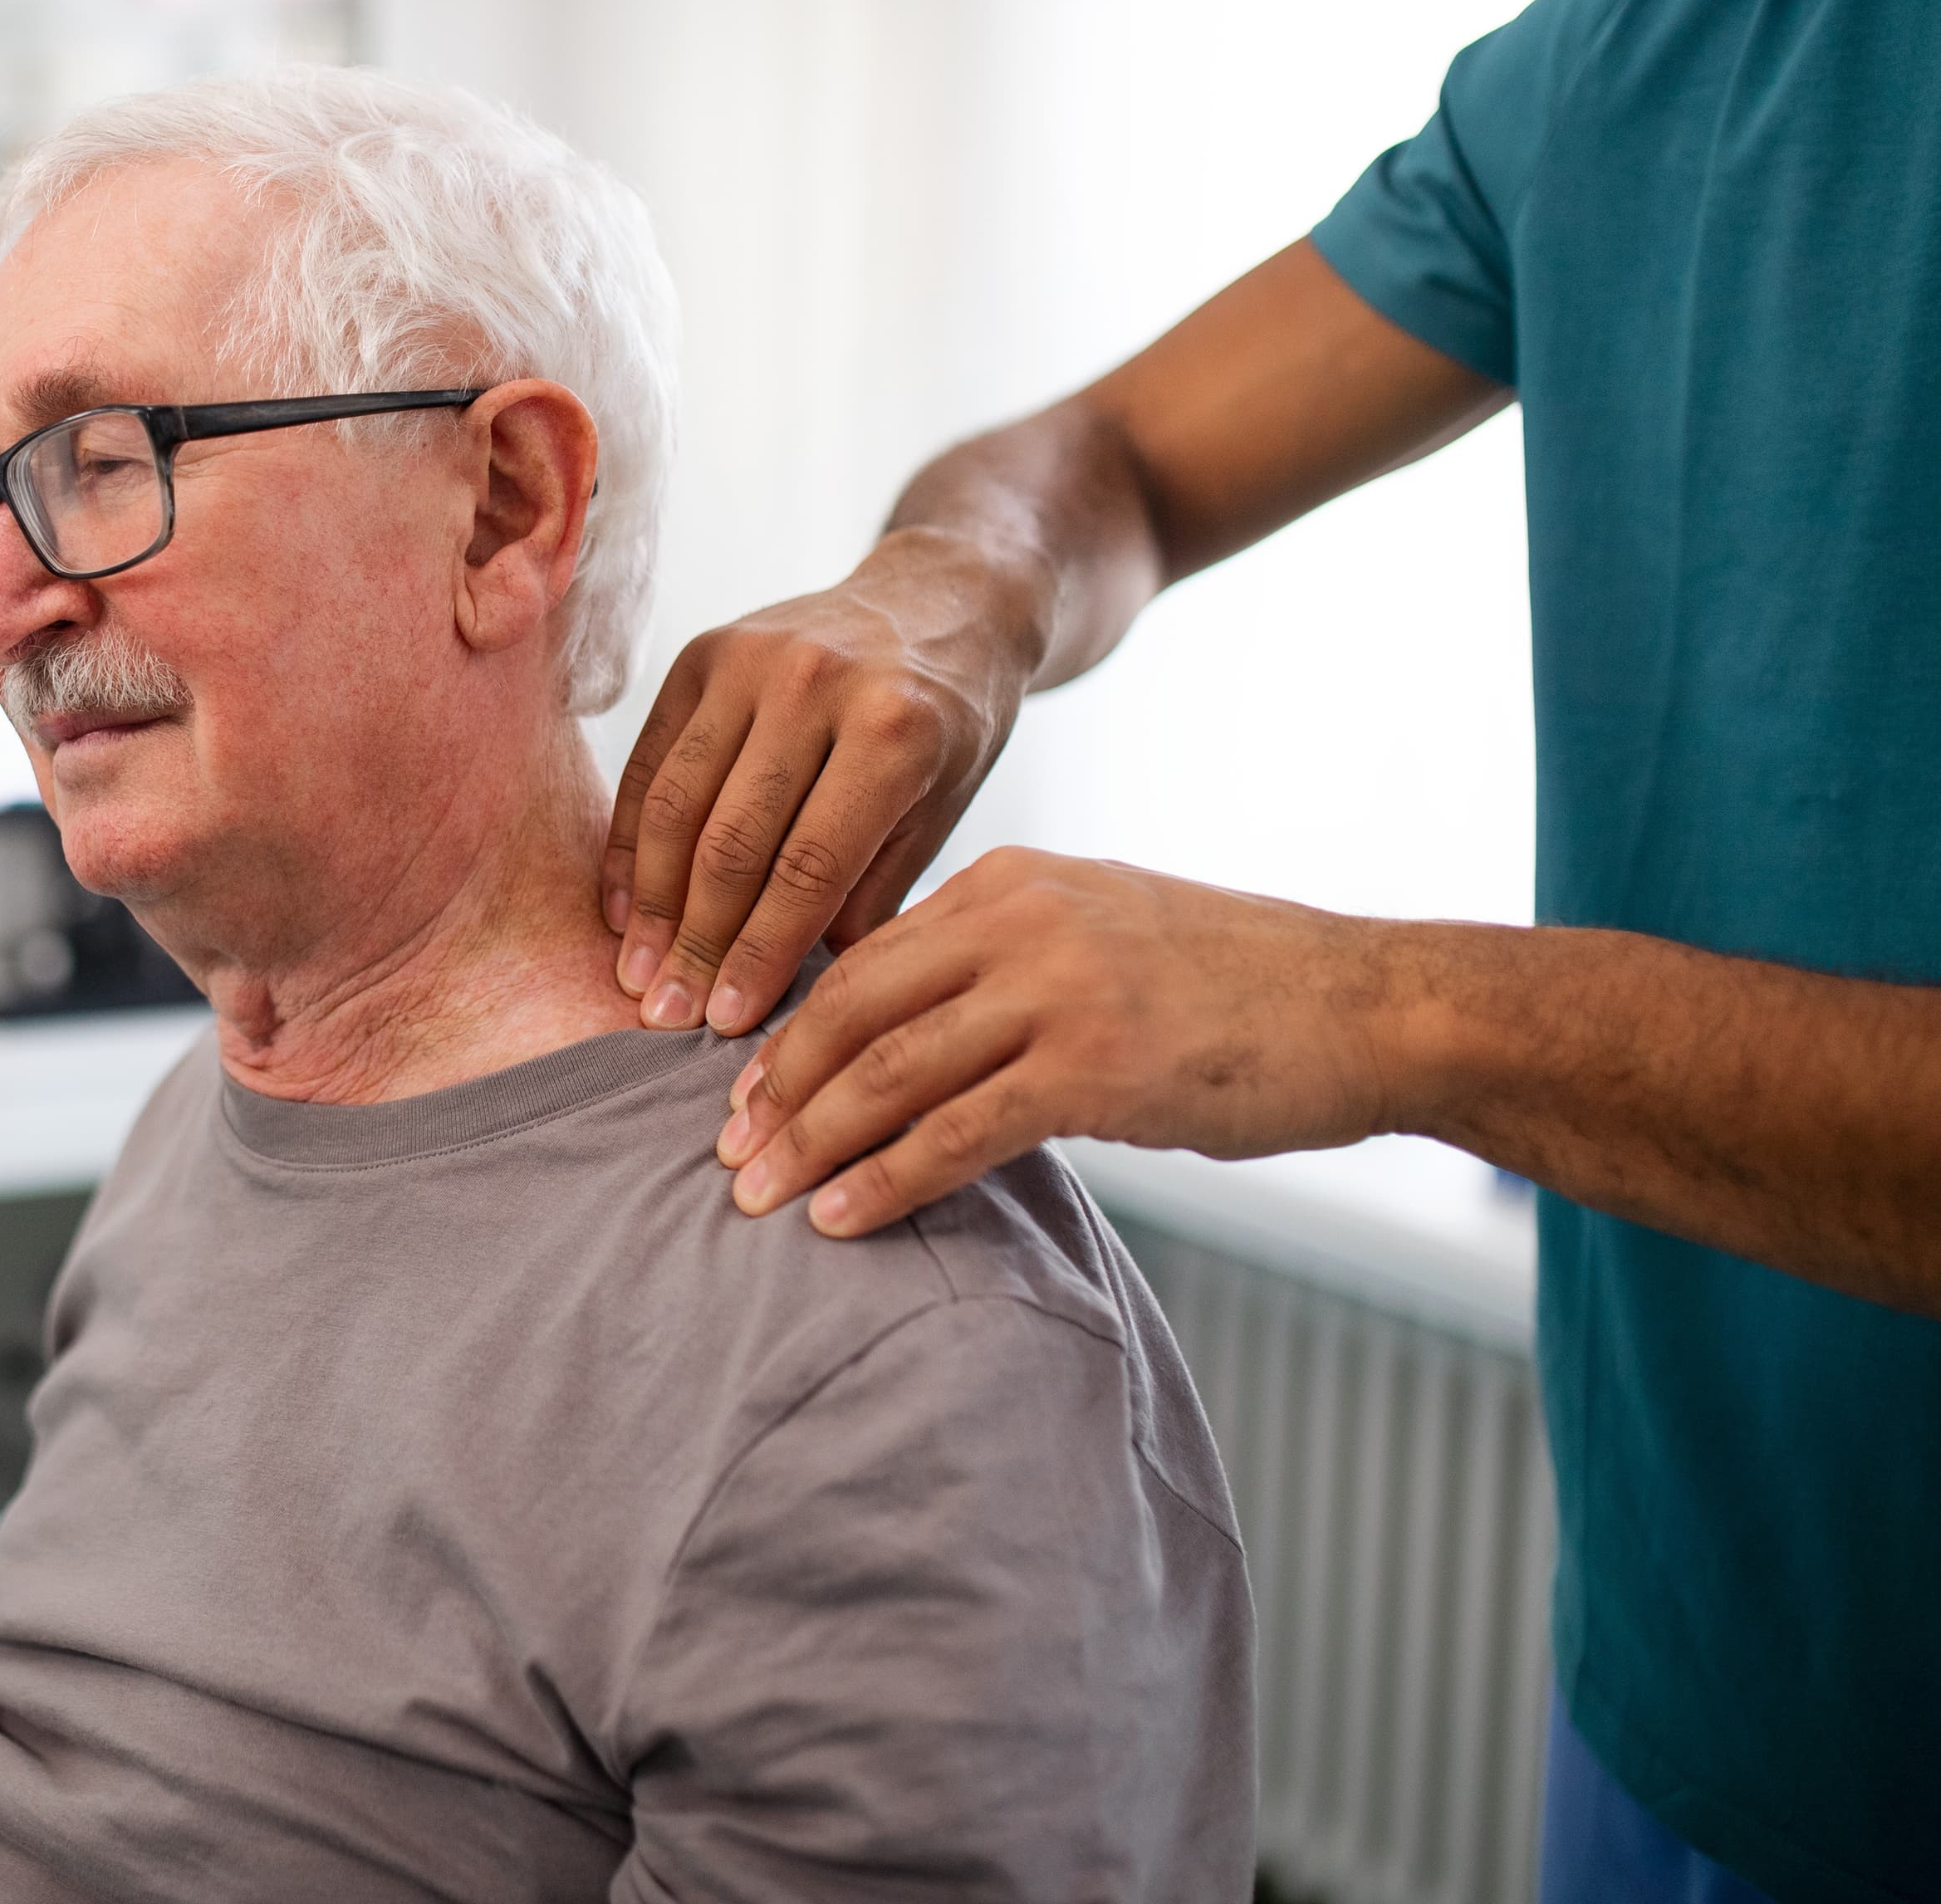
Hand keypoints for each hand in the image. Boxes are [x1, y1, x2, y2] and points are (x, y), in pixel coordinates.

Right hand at [603, 529, 1044, 1034]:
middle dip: (696, 942)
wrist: (945, 594)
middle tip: (666, 1018)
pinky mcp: (704, 652)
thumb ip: (873, 893)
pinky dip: (629, 841)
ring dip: (650, 903)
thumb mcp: (946, 806)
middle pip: (731, 841)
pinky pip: (651, 761)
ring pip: (677, 804)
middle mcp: (816, 684)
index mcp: (895, 730)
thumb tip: (800, 994)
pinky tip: (622, 907)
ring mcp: (751, 660)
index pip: (808, 868)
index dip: (761, 954)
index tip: (728, 1023)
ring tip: (637, 975)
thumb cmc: (953, 720)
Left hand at [715, 848, 1399, 1235]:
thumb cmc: (1240, 986)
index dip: (790, 1030)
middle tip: (724, 1155)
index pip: (863, 956)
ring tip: (758, 1198)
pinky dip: (887, 1179)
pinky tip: (841, 1218)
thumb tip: (909, 1029)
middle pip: (851, 1009)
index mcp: (1011, 879)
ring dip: (812, 1142)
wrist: (1372, 1006)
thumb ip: (1006, 961)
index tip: (741, 1091)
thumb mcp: (1105, 933)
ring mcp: (1057, 988)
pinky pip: (956, 1130)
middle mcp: (1021, 918)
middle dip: (777, 1090)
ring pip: (889, 1071)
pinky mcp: (1094, 1066)